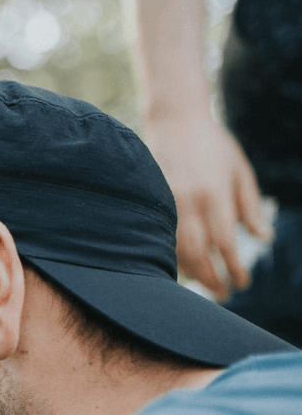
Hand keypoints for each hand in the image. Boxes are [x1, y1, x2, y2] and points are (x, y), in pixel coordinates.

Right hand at [145, 110, 269, 298]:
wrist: (175, 119)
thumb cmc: (214, 144)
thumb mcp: (241, 170)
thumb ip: (251, 206)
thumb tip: (263, 239)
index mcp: (215, 193)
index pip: (226, 243)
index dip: (234, 268)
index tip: (243, 283)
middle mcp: (189, 202)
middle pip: (200, 254)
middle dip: (212, 279)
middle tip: (224, 295)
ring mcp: (166, 203)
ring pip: (176, 251)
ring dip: (192, 273)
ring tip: (206, 285)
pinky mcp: (151, 203)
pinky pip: (162, 240)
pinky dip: (174, 257)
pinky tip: (184, 267)